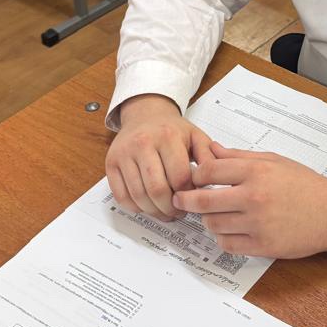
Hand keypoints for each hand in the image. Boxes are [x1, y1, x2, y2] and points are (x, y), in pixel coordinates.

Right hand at [105, 95, 215, 220]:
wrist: (145, 114)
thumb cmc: (171, 129)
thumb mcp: (196, 136)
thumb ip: (209, 157)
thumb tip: (215, 180)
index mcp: (167, 136)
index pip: (179, 177)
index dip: (188, 194)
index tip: (193, 200)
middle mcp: (142, 143)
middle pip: (157, 190)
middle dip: (170, 208)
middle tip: (178, 212)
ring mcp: (124, 154)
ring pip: (138, 196)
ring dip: (154, 211)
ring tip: (165, 212)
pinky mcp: (111, 163)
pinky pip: (121, 196)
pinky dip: (135, 207)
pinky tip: (148, 205)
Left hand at [172, 142, 326, 258]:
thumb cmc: (305, 184)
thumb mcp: (274, 160)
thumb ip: (240, 156)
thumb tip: (212, 150)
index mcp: (256, 172)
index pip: (209, 172)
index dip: (195, 175)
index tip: (192, 178)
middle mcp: (254, 197)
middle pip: (204, 201)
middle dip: (187, 200)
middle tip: (181, 200)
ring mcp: (258, 224)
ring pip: (213, 224)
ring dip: (208, 220)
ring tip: (213, 214)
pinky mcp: (263, 246)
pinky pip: (227, 245)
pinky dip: (222, 238)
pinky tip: (228, 230)